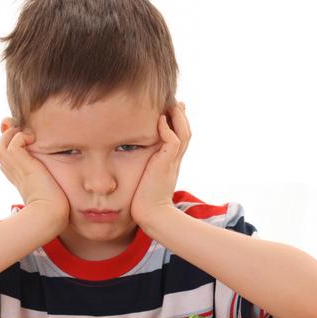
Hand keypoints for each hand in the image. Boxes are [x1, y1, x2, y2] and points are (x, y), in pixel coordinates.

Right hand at [0, 125, 69, 228]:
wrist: (50, 213)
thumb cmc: (54, 205)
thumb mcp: (49, 185)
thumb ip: (48, 176)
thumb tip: (52, 171)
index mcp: (18, 177)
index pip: (7, 156)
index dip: (15, 145)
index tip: (30, 141)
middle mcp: (12, 171)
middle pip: (1, 147)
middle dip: (12, 136)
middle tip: (29, 135)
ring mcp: (15, 167)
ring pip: (4, 142)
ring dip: (16, 134)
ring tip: (31, 137)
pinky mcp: (21, 164)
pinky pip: (14, 142)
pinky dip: (22, 137)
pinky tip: (34, 141)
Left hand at [130, 101, 190, 228]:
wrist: (151, 215)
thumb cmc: (143, 200)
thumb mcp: (144, 178)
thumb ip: (142, 167)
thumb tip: (131, 158)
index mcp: (170, 162)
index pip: (179, 138)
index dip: (177, 123)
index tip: (171, 110)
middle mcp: (174, 160)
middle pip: (185, 131)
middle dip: (181, 115)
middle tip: (175, 101)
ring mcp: (172, 162)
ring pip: (183, 133)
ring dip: (177, 117)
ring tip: (171, 104)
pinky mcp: (166, 165)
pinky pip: (172, 142)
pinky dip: (168, 129)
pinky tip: (159, 120)